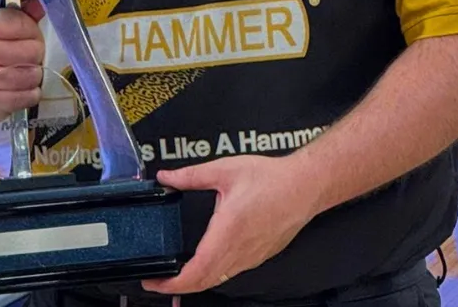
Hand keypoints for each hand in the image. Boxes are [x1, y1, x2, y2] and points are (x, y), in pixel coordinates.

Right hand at [0, 0, 44, 120]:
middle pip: (33, 52)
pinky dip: (26, 94)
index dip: (29, 27)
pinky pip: (23, 101)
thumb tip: (38, 7)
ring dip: (31, 73)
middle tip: (27, 52)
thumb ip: (9, 16)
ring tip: (23, 70)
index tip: (27, 31)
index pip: (23, 26)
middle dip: (34, 50)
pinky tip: (18, 88)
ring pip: (32, 77)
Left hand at [142, 155, 315, 293]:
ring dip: (195, 281)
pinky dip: (212, 274)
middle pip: (204, 282)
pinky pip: (231, 272)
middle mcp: (239, 251)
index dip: (172, 284)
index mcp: (227, 232)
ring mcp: (250, 257)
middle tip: (157, 281)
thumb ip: (192, 176)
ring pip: (217, 279)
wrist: (304, 186)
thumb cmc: (270, 178)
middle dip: (177, 287)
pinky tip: (205, 263)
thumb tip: (167, 177)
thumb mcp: (224, 170)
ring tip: (176, 273)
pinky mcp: (259, 256)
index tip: (154, 282)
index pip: (195, 272)